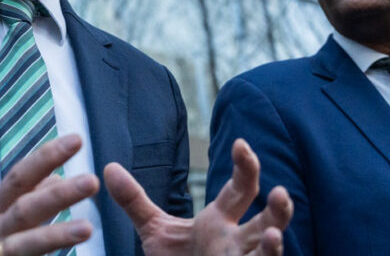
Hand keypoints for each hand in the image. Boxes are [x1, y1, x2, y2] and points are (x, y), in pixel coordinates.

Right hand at [0, 134, 98, 255]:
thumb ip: (24, 198)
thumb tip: (57, 178)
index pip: (20, 177)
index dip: (47, 157)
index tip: (77, 140)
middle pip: (25, 209)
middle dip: (58, 195)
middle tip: (91, 181)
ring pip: (24, 246)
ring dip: (56, 236)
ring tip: (87, 228)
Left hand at [104, 138, 291, 255]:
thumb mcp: (154, 230)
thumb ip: (134, 200)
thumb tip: (109, 167)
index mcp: (220, 220)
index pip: (240, 188)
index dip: (245, 166)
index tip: (240, 144)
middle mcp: (236, 241)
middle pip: (266, 219)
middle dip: (277, 208)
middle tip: (280, 191)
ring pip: (267, 253)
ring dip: (274, 246)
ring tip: (272, 234)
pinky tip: (266, 251)